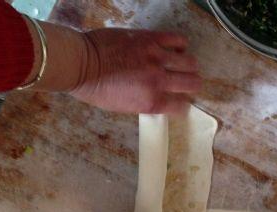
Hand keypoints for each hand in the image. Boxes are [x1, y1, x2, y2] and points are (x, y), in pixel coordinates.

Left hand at [72, 28, 201, 113]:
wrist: (82, 63)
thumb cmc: (97, 90)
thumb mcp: (124, 107)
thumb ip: (145, 104)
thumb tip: (158, 99)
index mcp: (151, 102)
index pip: (180, 107)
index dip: (182, 105)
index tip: (180, 103)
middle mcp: (159, 81)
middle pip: (192, 83)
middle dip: (193, 85)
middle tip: (190, 84)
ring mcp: (157, 58)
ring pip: (190, 61)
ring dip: (190, 66)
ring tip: (185, 65)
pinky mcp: (151, 39)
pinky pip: (178, 39)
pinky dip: (181, 45)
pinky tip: (177, 48)